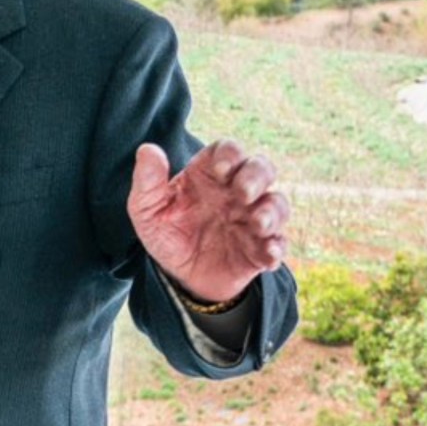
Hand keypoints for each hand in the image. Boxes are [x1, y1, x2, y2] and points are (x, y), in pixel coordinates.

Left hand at [127, 140, 289, 303]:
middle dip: (257, 176)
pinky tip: (267, 254)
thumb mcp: (147, 209)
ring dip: (272, 211)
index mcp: (209, 174)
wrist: (178, 276)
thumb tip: (148, 149)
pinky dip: (277, 247)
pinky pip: (279, 244)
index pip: (228, 150)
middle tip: (243, 193)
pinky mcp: (260, 248)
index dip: (230, 154)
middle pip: (262, 168)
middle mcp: (236, 192)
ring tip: (257, 223)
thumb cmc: (165, 232)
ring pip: (278, 204)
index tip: (220, 170)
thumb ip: (148, 180)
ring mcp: (252, 219)